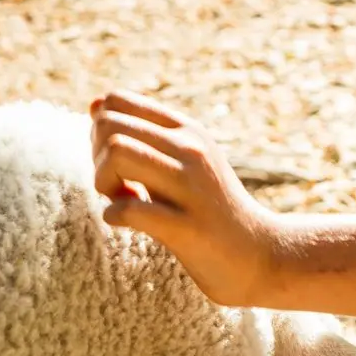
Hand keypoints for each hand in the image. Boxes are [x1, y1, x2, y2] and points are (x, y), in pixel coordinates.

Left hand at [88, 91, 273, 305]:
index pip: (118, 101)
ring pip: (116, 153)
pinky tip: (125, 223)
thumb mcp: (186, 161)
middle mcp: (192, 150)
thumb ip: (144, 134)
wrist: (261, 254)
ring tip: (120, 200)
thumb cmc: (212, 209)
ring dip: (102, 181)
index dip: (100, 130)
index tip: (116, 160)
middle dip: (96, 157)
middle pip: (110, 126)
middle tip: (115, 185)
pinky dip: (113, 215)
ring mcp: (191, 188)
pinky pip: (129, 208)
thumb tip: (94, 103)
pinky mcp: (187, 228)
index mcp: (189, 131)